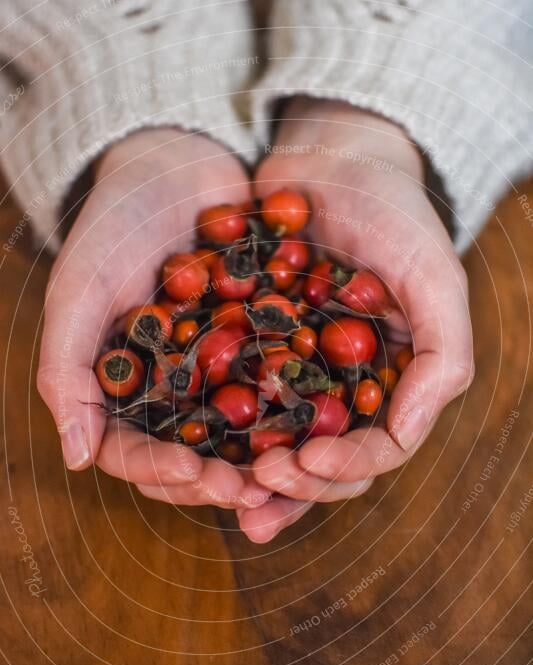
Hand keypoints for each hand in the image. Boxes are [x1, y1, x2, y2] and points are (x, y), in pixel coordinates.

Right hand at [37, 128, 269, 510]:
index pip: (131, 453)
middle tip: (251, 488)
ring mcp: (215, 376)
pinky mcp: (259, 351)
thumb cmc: (115, 225)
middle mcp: (169, 394)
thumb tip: (75, 459)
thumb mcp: (80, 290)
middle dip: (217, 480)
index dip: (159, 472)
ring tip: (290, 472)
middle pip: (188, 460)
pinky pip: (278, 394)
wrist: (175, 166)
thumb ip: (66, 370)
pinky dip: (295, 416)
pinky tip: (320, 425)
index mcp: (120, 391)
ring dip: (261, 465)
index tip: (194, 472)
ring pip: (237, 441)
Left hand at [238, 98, 473, 541]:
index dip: (348, 465)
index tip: (310, 455)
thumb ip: (442, 356)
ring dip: (254, 480)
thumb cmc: (391, 212)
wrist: (331, 159)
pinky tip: (193, 450)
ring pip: (279, 448)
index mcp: (393, 384)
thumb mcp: (434, 277)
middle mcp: (346, 392)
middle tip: (260, 476)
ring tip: (221, 491)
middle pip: (326, 464)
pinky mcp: (254, 355)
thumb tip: (406, 434)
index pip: (380, 448)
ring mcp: (298, 377)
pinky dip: (217, 432)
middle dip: (297, 482)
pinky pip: (234, 404)